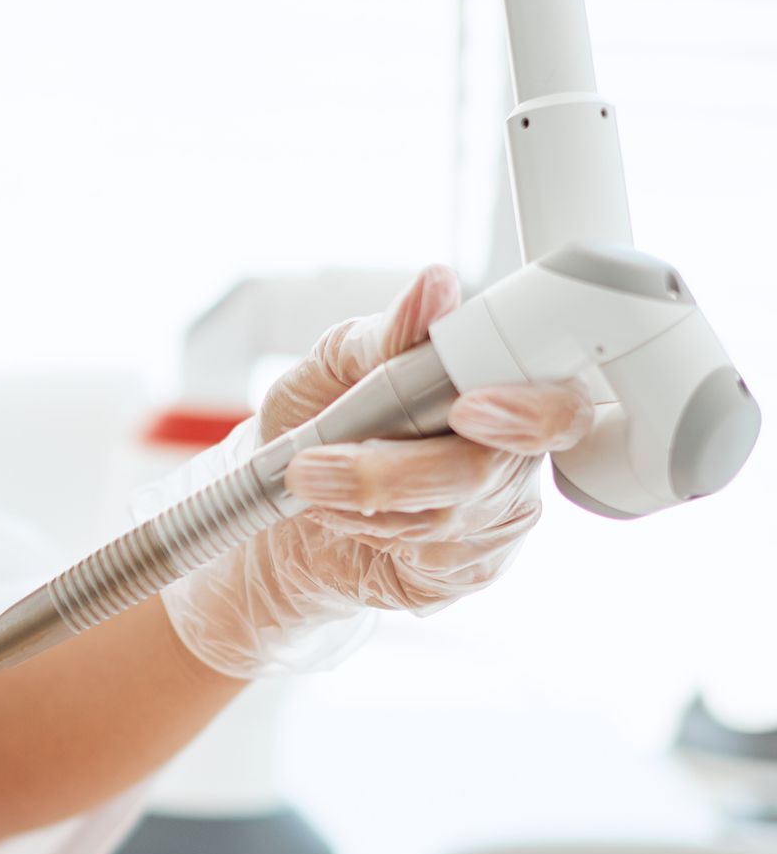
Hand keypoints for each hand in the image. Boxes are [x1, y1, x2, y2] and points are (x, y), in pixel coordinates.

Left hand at [161, 266, 595, 680]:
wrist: (293, 494)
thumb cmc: (330, 412)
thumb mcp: (342, 359)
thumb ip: (391, 332)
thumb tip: (434, 287)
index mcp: (511, 386)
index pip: (560, 403)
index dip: (526, 411)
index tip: (467, 408)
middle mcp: (520, 453)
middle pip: (486, 470)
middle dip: (392, 471)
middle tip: (312, 466)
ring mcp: (501, 515)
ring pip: (446, 519)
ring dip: (359, 501)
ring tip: (309, 478)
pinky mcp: (472, 565)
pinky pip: (430, 560)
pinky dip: (369, 534)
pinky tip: (345, 515)